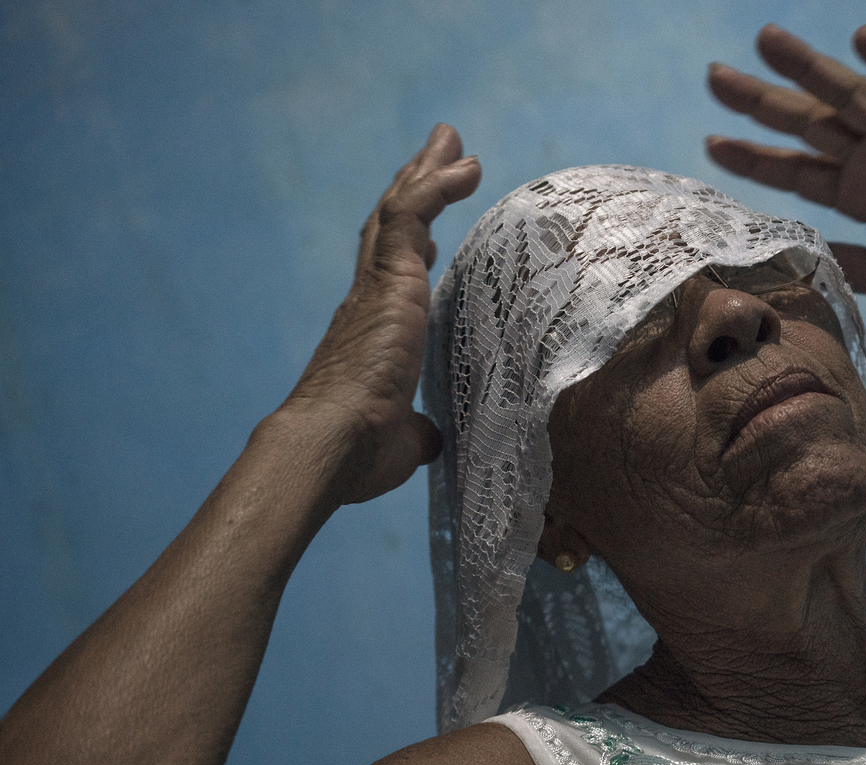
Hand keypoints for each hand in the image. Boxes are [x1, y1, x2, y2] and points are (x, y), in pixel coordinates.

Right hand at [280, 123, 479, 504]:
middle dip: (415, 188)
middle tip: (440, 155)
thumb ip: (417, 429)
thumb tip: (430, 438)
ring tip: (452, 141)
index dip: (410, 251)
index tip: (431, 239)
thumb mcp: (403, 441)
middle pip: (389, 227)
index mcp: (368, 334)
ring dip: (427, 172)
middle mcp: (365, 301)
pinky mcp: (388, 280)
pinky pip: (412, 215)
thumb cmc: (358, 454)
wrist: (330, 446)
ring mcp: (374, 287)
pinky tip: (465, 168)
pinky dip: (437, 186)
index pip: (388, 278)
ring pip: (399, 210)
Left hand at [707, 25, 865, 303]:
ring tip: (766, 40)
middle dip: (760, 100)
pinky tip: (863, 39)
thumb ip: (845, 266)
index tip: (711, 143)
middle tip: (713, 77)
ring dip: (807, 67)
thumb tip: (792, 261)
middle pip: (806, 122)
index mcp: (856, 194)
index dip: (753, 157)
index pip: (793, 170)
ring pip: (849, 95)